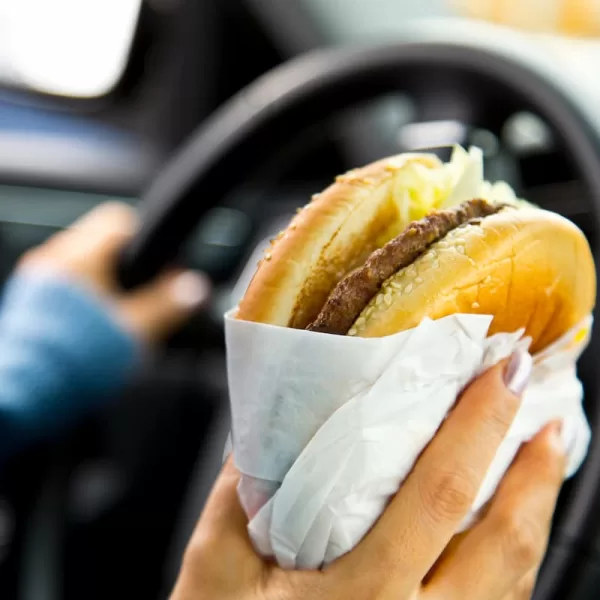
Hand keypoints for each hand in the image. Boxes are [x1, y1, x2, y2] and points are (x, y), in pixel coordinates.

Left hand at [18, 202, 209, 341]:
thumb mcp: (138, 330)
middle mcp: (55, 258)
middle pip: (102, 239)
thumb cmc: (77, 360)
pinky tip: (95, 322)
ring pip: (84, 260)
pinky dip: (85, 292)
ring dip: (106, 277)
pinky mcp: (29, 299)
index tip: (162, 268)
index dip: (150, 240)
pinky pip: (65, 280)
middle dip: (128, 262)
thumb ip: (171, 304)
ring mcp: (37, 277)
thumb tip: (196, 287)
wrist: (31, 390)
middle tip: (145, 293)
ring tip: (120, 310)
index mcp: (81, 256)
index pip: (122, 220)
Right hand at [169, 352, 565, 599]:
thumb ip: (240, 489)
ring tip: (542, 457)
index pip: (438, 494)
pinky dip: (514, 554)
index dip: (478, 427)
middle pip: (503, 544)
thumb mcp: (216, 565)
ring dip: (534, 511)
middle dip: (535, 472)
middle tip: (545, 413)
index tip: (502, 376)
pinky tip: (508, 523)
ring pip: (513, 579)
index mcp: (359, 597)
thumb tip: (270, 422)